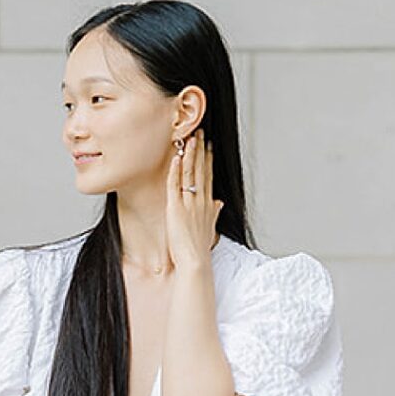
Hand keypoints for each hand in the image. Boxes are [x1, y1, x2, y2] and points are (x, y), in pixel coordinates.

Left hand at [165, 130, 221, 270]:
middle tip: (200, 133)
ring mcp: (189, 203)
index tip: (208, 145)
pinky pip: (175, 185)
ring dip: (190, 154)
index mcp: (207, 204)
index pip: (209, 176)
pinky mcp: (176, 208)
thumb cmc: (199, 249)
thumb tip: (219, 203)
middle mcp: (200, 201)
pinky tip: (176, 158)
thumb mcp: (210, 228)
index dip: (208, 159)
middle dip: (200, 150)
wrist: (195, 262)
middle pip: (201, 170)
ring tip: (190, 138)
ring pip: (190, 173)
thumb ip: (214, 213)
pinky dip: (176, 171)